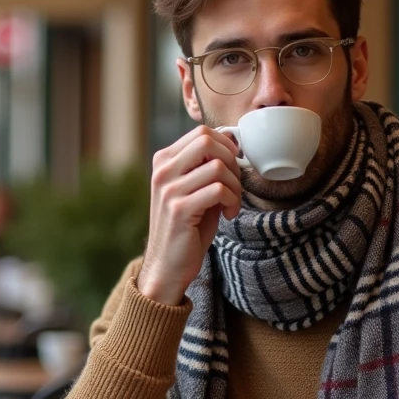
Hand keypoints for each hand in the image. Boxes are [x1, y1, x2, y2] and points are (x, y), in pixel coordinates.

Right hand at [137, 127, 242, 305]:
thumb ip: (207, 166)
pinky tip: (228, 214)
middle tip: (234, 183)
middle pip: (207, 141)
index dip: (226, 145)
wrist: (167, 265)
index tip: (233, 166)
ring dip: (235, 186)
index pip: (201, 132)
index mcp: (164, 161)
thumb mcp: (193, 189)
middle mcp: (163, 171)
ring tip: (231, 203)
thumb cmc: (186, 227)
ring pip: (218, 167)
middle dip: (231, 160)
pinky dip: (232, 201)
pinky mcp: (179, 209)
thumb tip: (232, 141)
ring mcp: (169, 190)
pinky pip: (218, 190)